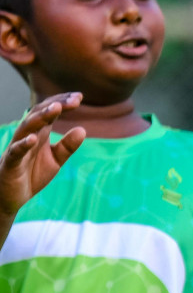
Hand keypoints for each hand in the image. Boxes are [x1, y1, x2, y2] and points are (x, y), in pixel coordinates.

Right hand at [1, 93, 84, 217]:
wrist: (11, 196)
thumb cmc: (32, 173)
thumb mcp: (55, 160)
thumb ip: (67, 146)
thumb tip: (82, 129)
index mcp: (39, 134)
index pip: (49, 112)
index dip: (63, 103)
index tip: (79, 97)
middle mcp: (28, 136)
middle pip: (39, 115)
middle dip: (55, 105)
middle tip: (73, 100)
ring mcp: (18, 148)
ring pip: (27, 128)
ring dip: (40, 118)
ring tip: (56, 109)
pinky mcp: (10, 163)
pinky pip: (16, 151)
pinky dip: (23, 144)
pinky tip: (33, 138)